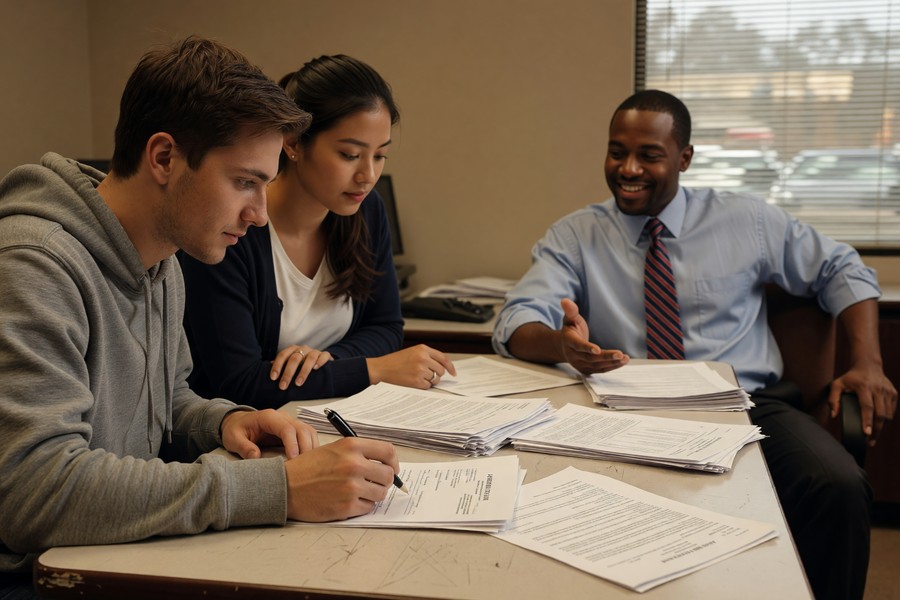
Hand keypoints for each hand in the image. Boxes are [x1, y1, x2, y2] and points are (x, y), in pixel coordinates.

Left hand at [221, 408, 318, 458]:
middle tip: (304, 466)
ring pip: (309, 431)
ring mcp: (290, 422)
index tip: (293, 459)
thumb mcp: (233, 439)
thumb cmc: (236, 429)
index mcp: (268, 417)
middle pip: (302, 429)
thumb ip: (243, 447)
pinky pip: (307, 436)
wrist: (238, 423)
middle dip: (306, 447)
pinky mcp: (293, 430)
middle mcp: (283, 417)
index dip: (292, 444)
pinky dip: (310, 446)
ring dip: (311, 447)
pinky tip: (307, 460)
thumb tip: (256, 457)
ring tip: (308, 465)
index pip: (287, 428)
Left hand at [270, 345, 333, 389]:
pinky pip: (323, 356)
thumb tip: (268, 374)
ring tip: (298, 383)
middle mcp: (303, 349)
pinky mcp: (325, 355)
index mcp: (292, 350)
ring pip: (309, 358)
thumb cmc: (302, 363)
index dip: (277, 366)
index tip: (273, 378)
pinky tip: (316, 368)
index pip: (282, 355)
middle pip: (294, 358)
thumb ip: (282, 367)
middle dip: (288, 373)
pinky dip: (320, 362)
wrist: (319, 359)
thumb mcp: (291, 363)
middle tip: (283, 386)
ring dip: (303, 371)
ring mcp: (314, 351)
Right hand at [284, 437, 399, 521]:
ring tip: (357, 492)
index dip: (393, 462)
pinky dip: (362, 506)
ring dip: (373, 494)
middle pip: (388, 475)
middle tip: (374, 484)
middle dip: (384, 481)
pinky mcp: (347, 506)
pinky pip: (368, 507)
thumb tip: (385, 465)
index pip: (388, 452)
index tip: (391, 469)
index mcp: (352, 446)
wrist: (285, 486)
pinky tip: (348, 501)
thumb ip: (359, 454)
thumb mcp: (333, 449)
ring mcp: (351, 486)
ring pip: (381, 493)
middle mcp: (354, 464)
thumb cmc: (307, 468)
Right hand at [366, 344, 456, 388]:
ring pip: (435, 379)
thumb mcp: (413, 352)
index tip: (453, 373)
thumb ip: (427, 356)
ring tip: (417, 377)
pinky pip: (428, 386)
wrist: (382, 368)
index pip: (444, 358)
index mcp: (423, 349)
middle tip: (427, 376)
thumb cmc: (397, 361)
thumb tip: (444, 367)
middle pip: (441, 370)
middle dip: (436, 375)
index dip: (450, 367)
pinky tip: (414, 382)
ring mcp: (420, 369)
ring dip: (429, 381)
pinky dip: (423, 386)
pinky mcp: (416, 381)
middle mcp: (423, 358)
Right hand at [559, 299, 628, 373]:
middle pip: (590, 358)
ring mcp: (579, 364)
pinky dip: (611, 367)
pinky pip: (600, 370)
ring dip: (611, 363)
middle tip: (620, 354)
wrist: (564, 346)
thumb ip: (570, 311)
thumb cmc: (570, 330)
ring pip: (596, 366)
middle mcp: (572, 355)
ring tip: (625, 358)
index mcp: (568, 341)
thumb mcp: (570, 319)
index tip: (598, 350)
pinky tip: (621, 362)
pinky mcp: (586, 370)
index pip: (578, 345)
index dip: (587, 347)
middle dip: (606, 356)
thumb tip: (565, 301)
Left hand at [829, 364, 896, 445]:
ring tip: (874, 437)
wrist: (868, 365)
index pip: (867, 407)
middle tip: (870, 442)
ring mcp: (888, 391)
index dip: (867, 421)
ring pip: (888, 414)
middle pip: (880, 414)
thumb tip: (833, 416)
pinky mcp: (894, 393)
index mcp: (864, 387)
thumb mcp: (836, 384)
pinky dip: (886, 420)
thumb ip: (832, 399)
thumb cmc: (850, 378)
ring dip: (882, 427)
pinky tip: (880, 426)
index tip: (866, 433)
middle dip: (876, 430)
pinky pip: (891, 411)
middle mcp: (878, 389)